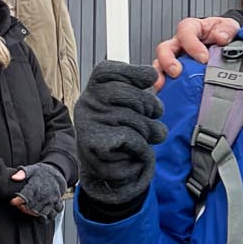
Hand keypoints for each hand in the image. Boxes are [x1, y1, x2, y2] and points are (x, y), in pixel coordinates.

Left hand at [10, 160, 68, 218]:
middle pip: (32, 207)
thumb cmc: (42, 173)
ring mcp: (52, 200)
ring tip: (28, 209)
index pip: (25, 197)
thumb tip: (14, 177)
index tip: (13, 202)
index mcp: (37, 185)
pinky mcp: (57, 204)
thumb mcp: (32, 169)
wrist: (57, 173)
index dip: (17, 201)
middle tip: (19, 205)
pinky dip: (45, 217)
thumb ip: (22, 173)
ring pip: (41, 212)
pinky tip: (39, 214)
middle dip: (23, 208)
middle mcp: (45, 194)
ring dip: (33, 213)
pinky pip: (52, 214)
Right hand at [75, 62, 168, 208]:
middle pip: (131, 94)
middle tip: (154, 115)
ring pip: (135, 120)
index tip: (151, 78)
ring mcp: (89, 123)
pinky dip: (141, 147)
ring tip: (144, 138)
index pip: (108, 71)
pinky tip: (134, 150)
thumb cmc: (122, 134)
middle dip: (151, 107)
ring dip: (149, 131)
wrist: (108, 173)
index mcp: (93, 90)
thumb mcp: (128, 107)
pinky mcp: (96, 144)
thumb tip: (155, 75)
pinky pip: (132, 139)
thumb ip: (138, 90)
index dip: (134, 72)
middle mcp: (86, 103)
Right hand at [151, 16, 242, 83]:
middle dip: (167, 61)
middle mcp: (179, 43)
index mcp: (191, 29)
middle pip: (164, 49)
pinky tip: (169, 94)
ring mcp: (175, 59)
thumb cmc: (222, 33)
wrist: (227, 46)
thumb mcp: (229, 27)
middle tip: (176, 72)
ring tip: (164, 85)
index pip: (185, 33)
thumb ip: (226, 29)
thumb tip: (221, 37)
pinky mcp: (177, 73)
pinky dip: (166, 87)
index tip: (203, 58)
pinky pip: (166, 79)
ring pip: (160, 65)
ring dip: (161, 75)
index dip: (192, 45)